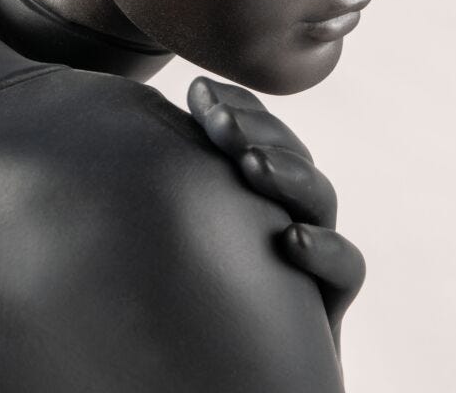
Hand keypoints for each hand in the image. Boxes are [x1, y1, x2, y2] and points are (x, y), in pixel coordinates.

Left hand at [187, 76, 365, 363]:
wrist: (216, 380)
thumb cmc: (178, 307)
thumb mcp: (167, 237)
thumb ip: (162, 190)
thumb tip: (109, 127)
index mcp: (249, 193)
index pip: (254, 133)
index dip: (235, 106)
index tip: (198, 91)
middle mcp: (284, 217)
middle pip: (287, 156)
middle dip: (256, 128)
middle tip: (216, 118)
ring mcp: (309, 257)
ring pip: (319, 198)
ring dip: (289, 173)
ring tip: (252, 163)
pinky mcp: (326, 307)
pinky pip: (346, 269)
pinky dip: (325, 250)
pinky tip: (291, 240)